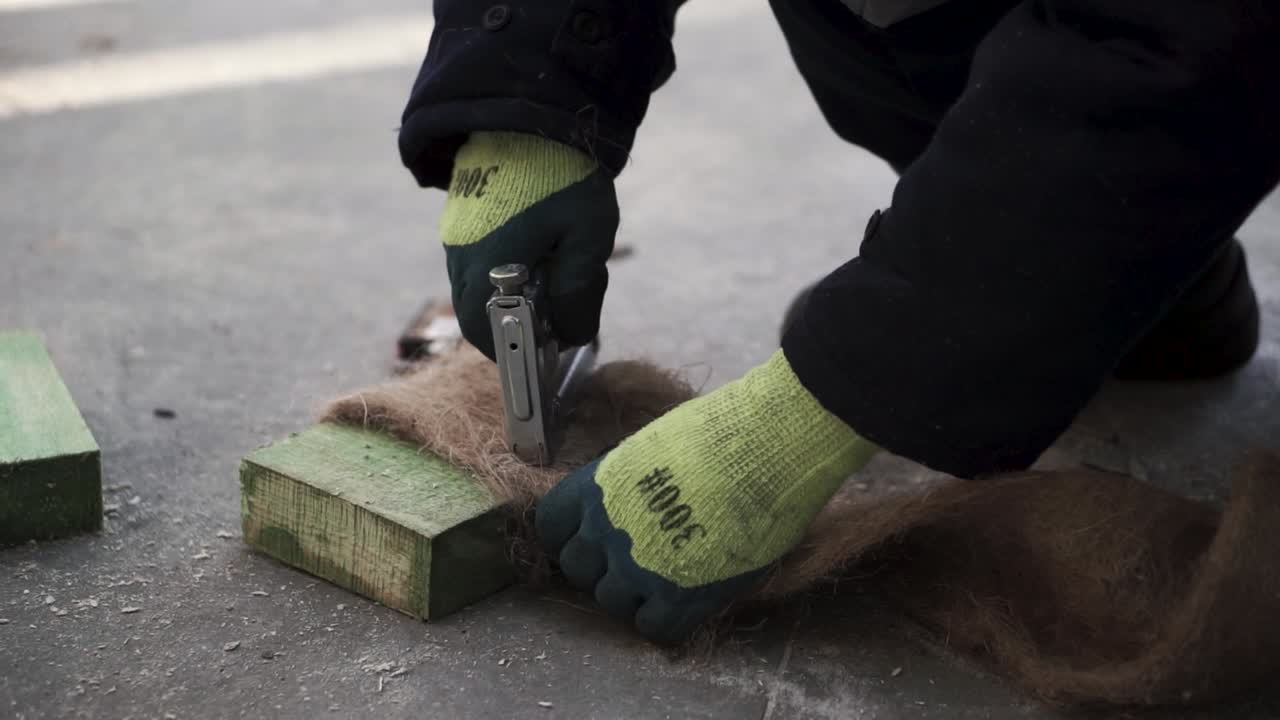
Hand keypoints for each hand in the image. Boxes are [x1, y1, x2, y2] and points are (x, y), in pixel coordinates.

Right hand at [440, 132, 617, 358]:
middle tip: (558, 316)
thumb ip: (578, 293)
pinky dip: (503, 273)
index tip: (546, 352)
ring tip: (556, 274)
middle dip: (517, 326)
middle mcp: (460, 258)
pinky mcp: (460, 220)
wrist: (531, 112)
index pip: (488, 337)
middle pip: (478, 317)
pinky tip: (541, 250)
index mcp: (488, 269)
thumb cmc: (562, 176)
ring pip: (476, 290)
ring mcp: (455, 238)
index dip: (516, 353)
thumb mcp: (585, 239)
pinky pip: (476, 264)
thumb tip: (573, 336)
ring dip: (511, 297)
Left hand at [535, 351, 878, 641]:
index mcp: (595, 488)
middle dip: (602, 565)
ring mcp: (637, 568)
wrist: (765, 449)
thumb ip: (629, 485)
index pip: (551, 526)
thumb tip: (630, 502)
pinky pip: (653, 628)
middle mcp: (605, 531)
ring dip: (634, 593)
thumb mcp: (652, 450)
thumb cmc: (718, 434)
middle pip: (578, 569)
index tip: (593, 536)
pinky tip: (686, 599)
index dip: (571, 534)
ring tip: (668, 575)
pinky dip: (666, 620)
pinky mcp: (677, 597)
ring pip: (611, 601)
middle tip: (637, 556)